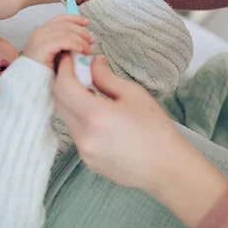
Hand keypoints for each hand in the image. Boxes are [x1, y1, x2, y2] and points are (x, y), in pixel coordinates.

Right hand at [23, 15, 93, 69]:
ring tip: (88, 49)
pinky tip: (82, 50)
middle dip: (81, 31)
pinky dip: (76, 44)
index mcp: (42, 33)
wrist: (31, 84)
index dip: (75, 19)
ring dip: (81, 39)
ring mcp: (40, 40)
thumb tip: (81, 40)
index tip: (86, 22)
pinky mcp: (43, 48)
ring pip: (66, 32)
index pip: (60, 19)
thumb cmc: (43, 72)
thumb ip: (64, 45)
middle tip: (90, 40)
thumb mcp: (56, 54)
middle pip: (65, 24)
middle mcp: (39, 33)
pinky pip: (64, 41)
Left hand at [54, 55, 179, 191]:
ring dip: (73, 101)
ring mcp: (84, 151)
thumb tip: (92, 64)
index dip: (65, 68)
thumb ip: (106, 77)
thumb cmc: (156, 131)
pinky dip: (80, 118)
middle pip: (60, 101)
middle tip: (80, 70)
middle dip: (66, 82)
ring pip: (67, 117)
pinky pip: (76, 133)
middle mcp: (84, 136)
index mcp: (95, 116)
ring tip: (92, 92)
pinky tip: (99, 115)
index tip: (71, 58)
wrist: (167, 169)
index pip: (64, 86)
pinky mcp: (87, 161)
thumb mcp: (133, 94)